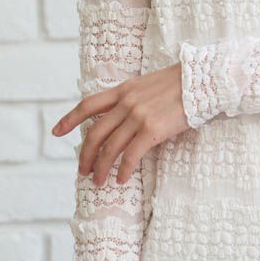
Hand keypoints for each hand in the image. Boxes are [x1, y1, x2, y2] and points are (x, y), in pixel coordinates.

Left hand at [51, 63, 189, 184]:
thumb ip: (132, 99)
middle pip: (96, 132)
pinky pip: (131, 155)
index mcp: (123, 90)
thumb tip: (122, 119)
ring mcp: (138, 116)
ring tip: (98, 181)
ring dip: (101, 167)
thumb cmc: (181, 84)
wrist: (202, 80)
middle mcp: (126, 102)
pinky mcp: (152, 129)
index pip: (88, 105)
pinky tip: (121, 179)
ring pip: (110, 147)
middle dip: (85, 154)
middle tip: (82, 170)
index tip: (56, 132)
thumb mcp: (148, 85)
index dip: (70, 119)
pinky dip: (123, 170)